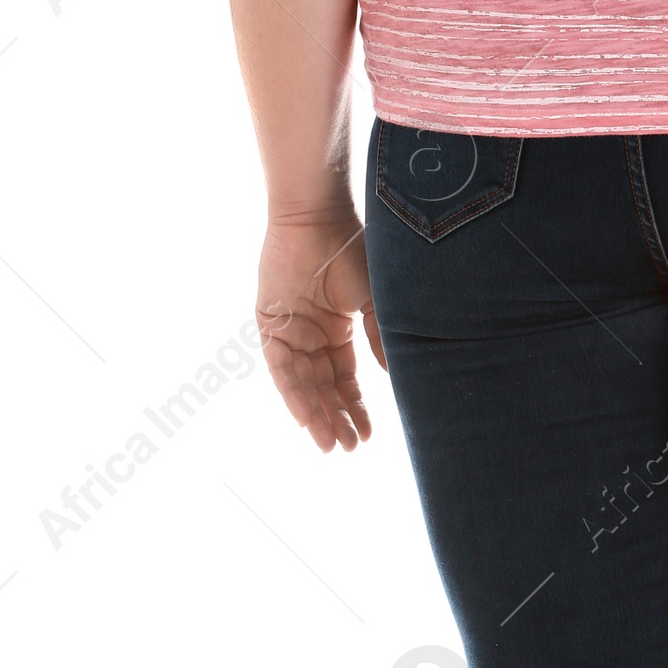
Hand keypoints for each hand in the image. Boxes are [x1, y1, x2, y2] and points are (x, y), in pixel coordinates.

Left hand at [256, 214, 384, 452]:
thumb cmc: (354, 251)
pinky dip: (292, 394)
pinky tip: (304, 419)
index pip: (345, 379)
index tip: (369, 436)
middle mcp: (312, 335)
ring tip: (329, 444)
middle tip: (348, 449)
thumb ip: (381, 341)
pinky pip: (279, 368)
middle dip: (335, 419)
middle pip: (322, 387)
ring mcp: (289, 330)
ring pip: (301, 384)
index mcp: (337, 329)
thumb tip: (398, 379)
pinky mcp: (269, 324)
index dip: (356, 407)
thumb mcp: (374, 303)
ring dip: (314, 414)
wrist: (321, 218)